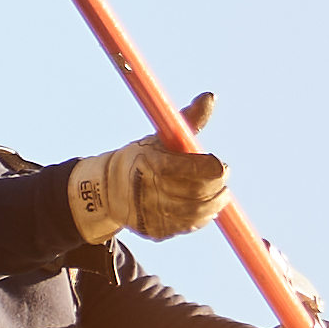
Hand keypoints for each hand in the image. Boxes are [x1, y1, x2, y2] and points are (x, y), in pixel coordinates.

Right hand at [67, 93, 229, 242]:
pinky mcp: (155, 231)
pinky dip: (200, 217)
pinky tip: (200, 205)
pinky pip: (189, 226)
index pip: (196, 169)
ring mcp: (150, 213)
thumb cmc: (142, 157)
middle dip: (216, 185)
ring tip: (215, 191)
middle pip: (200, 192)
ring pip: (198, 212)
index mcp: (151, 163)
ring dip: (213, 202)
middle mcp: (147, 190)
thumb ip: (189, 119)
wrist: (107, 190)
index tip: (219, 164)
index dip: (214, 168)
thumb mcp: (162, 136)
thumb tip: (210, 96)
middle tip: (221, 178)